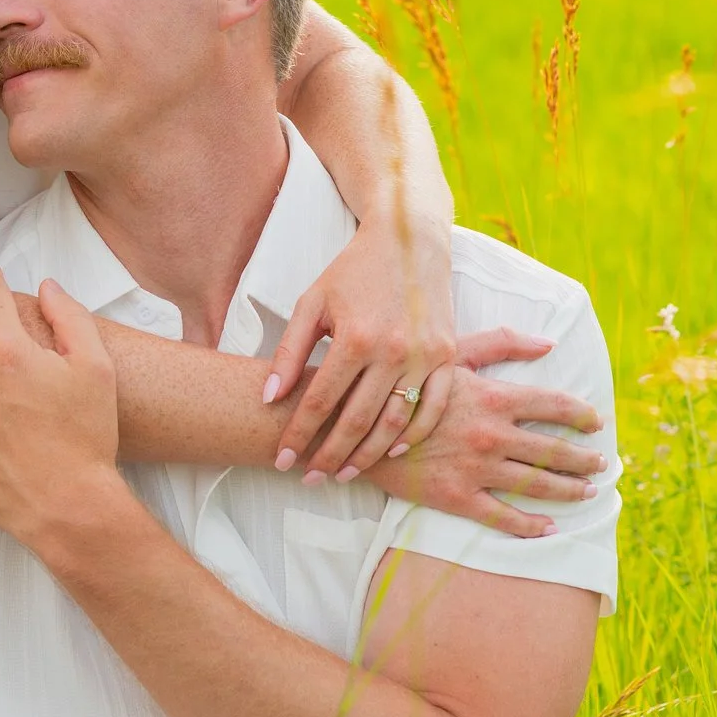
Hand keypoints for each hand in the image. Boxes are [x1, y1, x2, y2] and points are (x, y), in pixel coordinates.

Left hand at [264, 212, 477, 477]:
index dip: (298, 436)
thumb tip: (270, 398)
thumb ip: (289, 351)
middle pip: (356, 421)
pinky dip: (413, 434)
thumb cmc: (353, 270)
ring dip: (367, 454)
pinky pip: (432, 407)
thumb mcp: (312, 303)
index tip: (282, 459)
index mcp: (355, 338)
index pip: (319, 402)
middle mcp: (392, 351)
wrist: (410, 238)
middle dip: (329, 456)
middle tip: (310, 477)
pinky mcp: (446, 354)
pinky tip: (390, 451)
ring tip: (344, 473)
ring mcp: (424, 355)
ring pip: (394, 423)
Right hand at [393, 360, 606, 536]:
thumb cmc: (408, 383)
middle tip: (602, 465)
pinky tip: (548, 528)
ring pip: (536, 485)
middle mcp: (493, 434)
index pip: (555, 406)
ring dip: (568, 490)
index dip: (582, 416)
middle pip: (554, 450)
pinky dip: (529, 526)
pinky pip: (502, 516)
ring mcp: (477, 468)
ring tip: (586, 492)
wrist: (360, 422)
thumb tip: (548, 343)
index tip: (597, 424)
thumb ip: (501, 344)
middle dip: (584, 459)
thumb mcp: (454, 353)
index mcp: (495, 397)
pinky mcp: (457, 497)